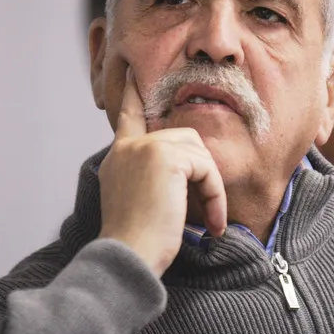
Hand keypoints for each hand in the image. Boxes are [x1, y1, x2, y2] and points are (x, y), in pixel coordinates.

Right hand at [97, 68, 227, 275]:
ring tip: (208, 221)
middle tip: (208, 212)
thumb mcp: (137, 201)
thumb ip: (150, 177)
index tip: (131, 76)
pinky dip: (215, 196)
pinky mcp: (165, 157)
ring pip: (198, 153)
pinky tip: (211, 222)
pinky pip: (206, 168)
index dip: (131, 97)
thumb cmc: (137, 243)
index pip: (127, 117)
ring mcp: (145, 148)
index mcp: (118, 157)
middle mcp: (128, 147)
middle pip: (184, 139)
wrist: (128, 257)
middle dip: (203, 172)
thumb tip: (184, 172)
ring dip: (211, 188)